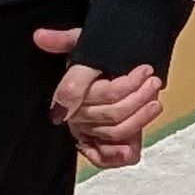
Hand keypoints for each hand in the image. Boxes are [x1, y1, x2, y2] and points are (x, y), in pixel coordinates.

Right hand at [35, 26, 167, 167]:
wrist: (115, 68)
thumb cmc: (99, 56)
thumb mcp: (83, 41)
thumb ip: (63, 39)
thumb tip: (40, 37)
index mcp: (70, 90)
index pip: (88, 93)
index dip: (121, 85)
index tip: (144, 70)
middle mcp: (75, 114)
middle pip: (110, 112)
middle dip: (137, 97)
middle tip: (154, 81)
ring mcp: (86, 130)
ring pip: (114, 131)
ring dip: (139, 119)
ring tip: (155, 101)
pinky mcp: (98, 144)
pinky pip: (103, 157)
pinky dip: (116, 156)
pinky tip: (131, 150)